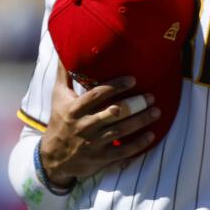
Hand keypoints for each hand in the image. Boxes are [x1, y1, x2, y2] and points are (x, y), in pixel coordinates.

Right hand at [39, 63, 161, 186]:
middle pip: (113, 113)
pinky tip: (151, 135)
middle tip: (151, 97)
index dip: (115, 86)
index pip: (96, 95)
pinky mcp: (100, 159)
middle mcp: (84, 126)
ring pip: (121, 131)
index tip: (133, 79)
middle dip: (135, 105)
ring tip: (156, 112)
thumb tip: (64, 50)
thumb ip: (64, 74)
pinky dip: (138, 145)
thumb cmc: (59, 121)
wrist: (52, 158)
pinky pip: (122, 152)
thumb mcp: (58, 97)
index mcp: (74, 109)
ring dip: (141, 122)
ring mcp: (92, 144)